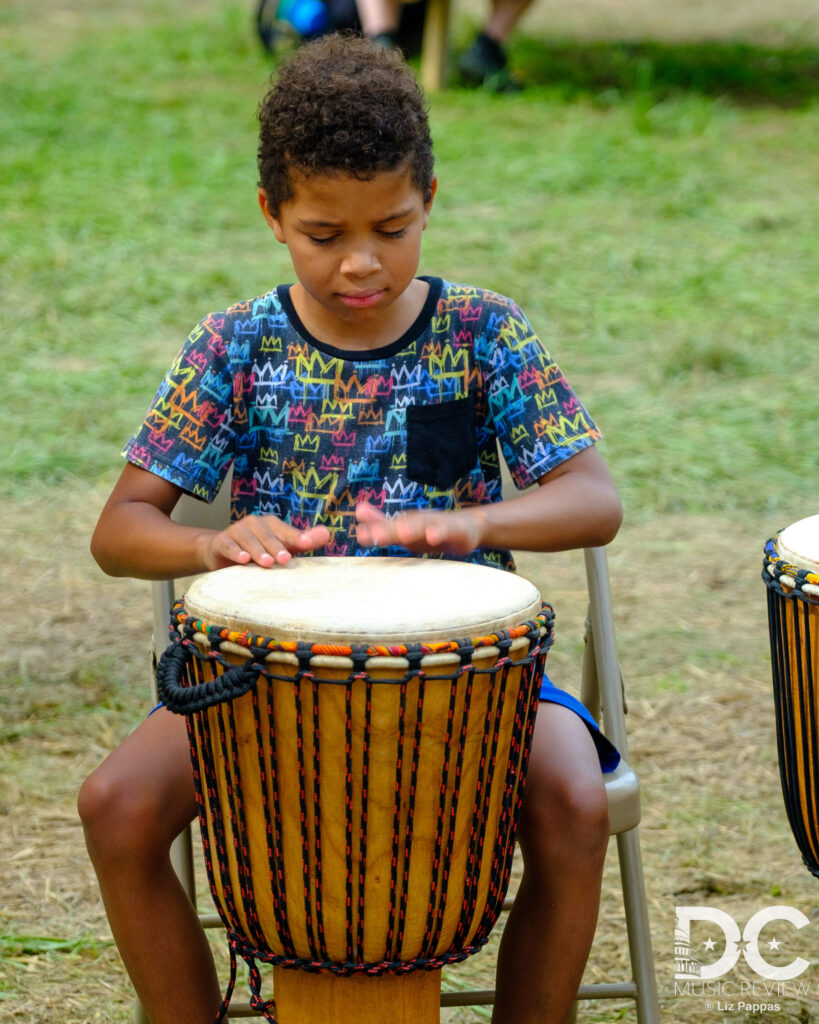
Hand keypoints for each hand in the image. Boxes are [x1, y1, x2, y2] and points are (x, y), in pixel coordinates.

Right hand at [202, 515, 330, 569]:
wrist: (221, 552)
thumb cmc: (258, 549)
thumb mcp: (282, 545)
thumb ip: (303, 540)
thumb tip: (328, 533)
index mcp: (271, 524)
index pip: (285, 530)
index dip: (295, 536)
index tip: (306, 544)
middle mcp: (254, 523)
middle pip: (267, 535)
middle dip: (277, 546)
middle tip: (286, 559)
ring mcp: (236, 530)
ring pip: (248, 540)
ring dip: (257, 551)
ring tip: (267, 563)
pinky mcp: (221, 541)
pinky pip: (228, 545)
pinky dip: (235, 552)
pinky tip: (241, 560)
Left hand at [354, 501, 486, 555]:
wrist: (471, 526)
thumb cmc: (434, 528)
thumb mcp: (408, 527)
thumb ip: (382, 522)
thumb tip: (357, 511)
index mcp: (410, 524)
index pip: (390, 528)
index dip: (376, 531)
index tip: (360, 535)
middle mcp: (423, 522)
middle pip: (405, 526)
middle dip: (390, 531)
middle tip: (375, 535)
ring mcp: (441, 525)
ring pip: (426, 527)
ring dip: (414, 529)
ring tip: (402, 533)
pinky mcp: (459, 532)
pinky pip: (450, 532)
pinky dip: (441, 533)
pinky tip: (433, 536)